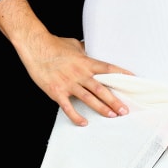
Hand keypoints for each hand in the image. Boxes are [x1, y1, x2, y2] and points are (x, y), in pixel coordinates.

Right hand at [17, 32, 133, 126]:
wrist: (35, 47)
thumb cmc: (53, 44)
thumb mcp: (73, 44)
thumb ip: (84, 50)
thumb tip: (90, 48)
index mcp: (85, 62)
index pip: (108, 69)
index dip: (121, 75)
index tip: (132, 81)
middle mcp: (79, 73)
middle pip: (101, 88)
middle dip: (114, 100)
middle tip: (124, 109)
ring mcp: (68, 83)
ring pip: (89, 99)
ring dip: (101, 108)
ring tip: (112, 115)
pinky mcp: (57, 91)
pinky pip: (68, 107)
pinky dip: (76, 116)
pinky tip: (84, 122)